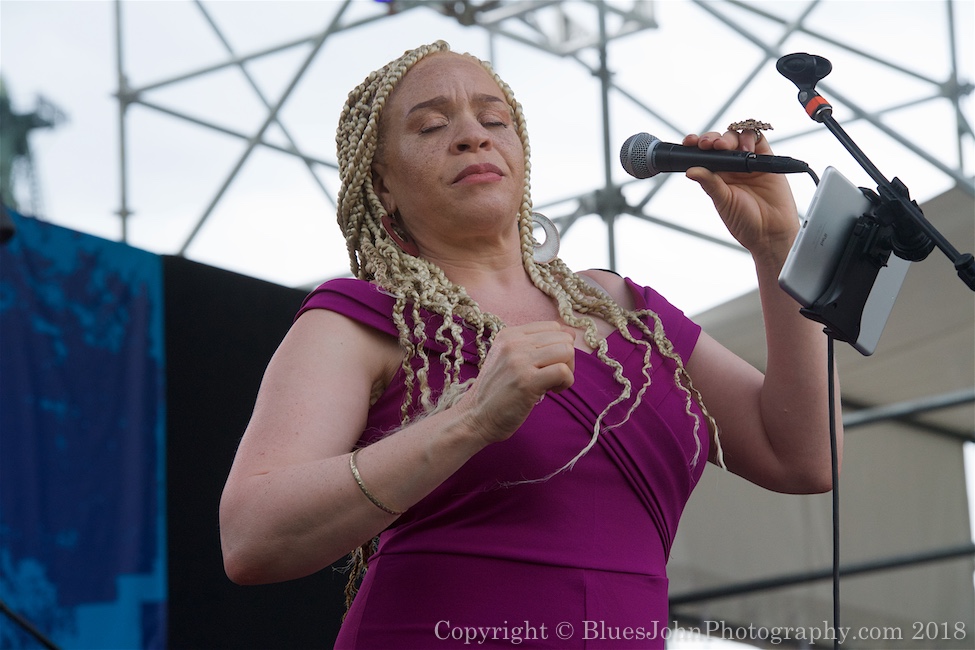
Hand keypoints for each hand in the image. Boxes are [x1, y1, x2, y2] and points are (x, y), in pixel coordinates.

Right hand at [459, 321, 574, 444]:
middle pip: (563, 338)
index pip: (552, 327)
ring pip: (566, 351)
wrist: (475, 417)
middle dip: (566, 359)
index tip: (546, 365)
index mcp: (509, 334)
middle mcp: (513, 343)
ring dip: (568, 371)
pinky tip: (552, 392)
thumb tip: (571, 333)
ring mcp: (519, 360)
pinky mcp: (527, 381)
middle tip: (552, 377)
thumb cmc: (497, 392)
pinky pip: (564, 371)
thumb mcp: (509, 359)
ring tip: (552, 384)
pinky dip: (565, 383)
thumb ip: (535, 346)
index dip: (558, 346)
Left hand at [683, 130, 800, 265]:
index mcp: (716, 176)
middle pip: (719, 142)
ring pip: (736, 137)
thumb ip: (709, 184)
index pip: (703, 154)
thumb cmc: (746, 222)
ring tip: (725, 146)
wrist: (771, 232)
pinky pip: (758, 139)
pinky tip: (745, 147)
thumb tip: (691, 171)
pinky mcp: (765, 159)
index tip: (690, 142)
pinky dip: (749, 137)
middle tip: (709, 145)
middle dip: (711, 139)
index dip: (696, 145)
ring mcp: (747, 162)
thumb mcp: (723, 202)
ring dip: (729, 137)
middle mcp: (730, 167)